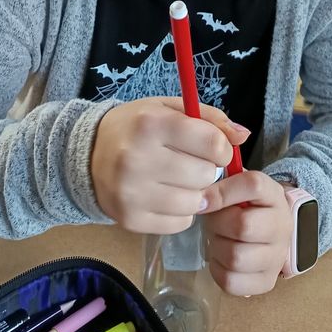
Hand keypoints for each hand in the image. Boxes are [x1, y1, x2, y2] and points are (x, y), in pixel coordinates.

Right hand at [91, 97, 248, 233]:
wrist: (87, 154)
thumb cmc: (136, 127)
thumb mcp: (169, 109)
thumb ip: (210, 119)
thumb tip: (244, 135)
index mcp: (151, 124)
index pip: (212, 144)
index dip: (221, 147)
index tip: (212, 147)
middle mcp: (138, 158)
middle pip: (205, 175)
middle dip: (206, 170)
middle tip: (189, 163)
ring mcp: (132, 192)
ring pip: (195, 203)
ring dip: (195, 193)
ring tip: (178, 180)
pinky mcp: (130, 219)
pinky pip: (179, 223)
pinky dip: (180, 212)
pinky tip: (165, 196)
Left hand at [200, 172, 291, 295]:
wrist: (268, 232)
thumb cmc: (246, 206)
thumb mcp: (237, 186)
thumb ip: (220, 184)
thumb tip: (200, 200)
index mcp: (274, 195)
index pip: (253, 185)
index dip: (222, 192)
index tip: (203, 199)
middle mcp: (282, 226)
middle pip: (243, 226)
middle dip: (217, 224)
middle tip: (213, 222)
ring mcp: (277, 258)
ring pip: (235, 257)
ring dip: (216, 248)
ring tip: (218, 240)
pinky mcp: (266, 282)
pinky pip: (231, 282)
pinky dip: (217, 270)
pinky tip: (221, 258)